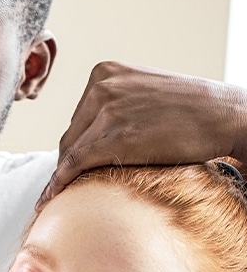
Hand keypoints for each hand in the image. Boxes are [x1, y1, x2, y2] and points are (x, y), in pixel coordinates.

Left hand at [40, 61, 246, 204]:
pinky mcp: (113, 136)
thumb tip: (90, 134)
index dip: (76, 147)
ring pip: (70, 152)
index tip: (72, 169)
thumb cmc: (188, 109)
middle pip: (70, 136)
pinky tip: (50, 199)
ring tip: (58, 198)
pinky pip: (74, 164)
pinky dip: (59, 183)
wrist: (221, 114)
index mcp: (104, 72)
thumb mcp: (143, 94)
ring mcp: (106, 109)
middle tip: (68, 188)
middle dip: (71, 164)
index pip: (77, 118)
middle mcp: (101, 86)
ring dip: (65, 178)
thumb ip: (115, 106)